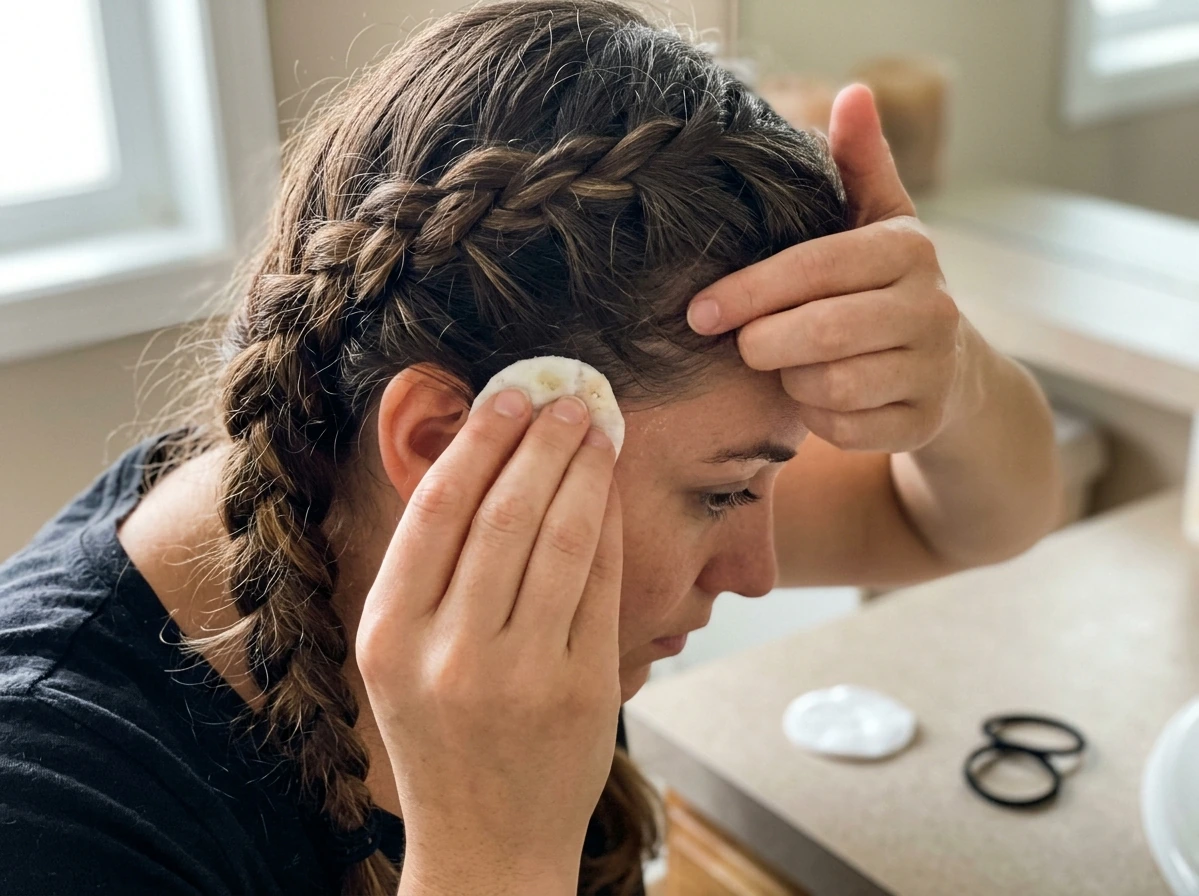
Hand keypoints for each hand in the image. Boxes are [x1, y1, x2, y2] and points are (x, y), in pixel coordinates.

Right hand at [356, 391, 622, 894]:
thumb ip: (425, 573)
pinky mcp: (584, 689)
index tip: (508, 396)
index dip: (479, 440)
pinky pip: (601, 584)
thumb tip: (478, 463)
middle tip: (566, 397)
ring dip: (584, 471)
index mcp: (389, 634)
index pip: (437, 509)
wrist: (485, 846)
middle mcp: (449, 651)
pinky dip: (609, 525)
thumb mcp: (397, 658)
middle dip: (541, 441)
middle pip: (505, 512)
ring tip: (597, 429)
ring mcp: (521, 673)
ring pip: (561, 538)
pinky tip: (611, 492)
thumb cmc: (440, 740)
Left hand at [687, 84, 973, 453]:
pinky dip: (816, 417)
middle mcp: (931, 307)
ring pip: (828, 385)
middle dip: (763, 342)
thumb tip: (853, 95)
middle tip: (742, 343)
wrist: (951, 369)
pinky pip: (844, 429)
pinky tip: (814, 397)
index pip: (813, 267)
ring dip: (790, 380)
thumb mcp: (878, 221)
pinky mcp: (922, 422)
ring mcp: (931, 369)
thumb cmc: (888, 286)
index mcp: (907, 249)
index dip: (748, 292)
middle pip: (819, 333)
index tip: (699, 311)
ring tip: (786, 364)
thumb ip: (858, 164)